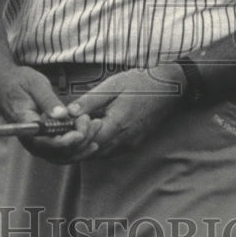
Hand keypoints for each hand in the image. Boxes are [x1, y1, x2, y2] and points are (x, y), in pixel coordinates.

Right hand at [0, 65, 99, 163]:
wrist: (6, 83)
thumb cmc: (19, 82)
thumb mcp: (35, 84)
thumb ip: (48, 100)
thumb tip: (62, 114)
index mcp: (26, 127)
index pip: (48, 143)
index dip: (67, 141)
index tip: (82, 130)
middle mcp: (31, 141)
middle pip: (59, 153)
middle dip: (81, 140)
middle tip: (93, 121)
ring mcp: (38, 144)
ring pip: (63, 156)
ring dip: (83, 145)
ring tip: (96, 127)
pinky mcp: (45, 142)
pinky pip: (63, 152)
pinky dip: (78, 149)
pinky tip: (92, 141)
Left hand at [66, 63, 186, 160]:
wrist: (170, 88)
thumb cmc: (141, 82)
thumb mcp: (113, 85)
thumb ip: (90, 100)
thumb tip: (67, 112)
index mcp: (116, 125)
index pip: (86, 142)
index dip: (72, 136)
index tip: (66, 122)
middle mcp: (123, 140)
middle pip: (90, 152)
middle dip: (75, 143)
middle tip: (65, 128)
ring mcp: (129, 145)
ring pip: (99, 154)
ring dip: (84, 146)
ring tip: (76, 129)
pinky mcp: (133, 144)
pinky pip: (109, 152)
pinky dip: (96, 146)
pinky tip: (92, 132)